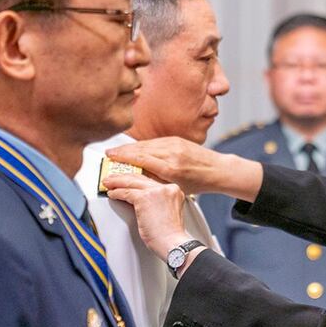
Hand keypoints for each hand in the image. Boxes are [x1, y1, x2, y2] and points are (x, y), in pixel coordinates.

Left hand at [104, 173, 191, 258]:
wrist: (172, 242)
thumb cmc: (169, 234)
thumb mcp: (167, 211)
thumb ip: (157, 201)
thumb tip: (141, 200)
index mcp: (173, 190)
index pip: (150, 180)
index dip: (136, 179)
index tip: (128, 179)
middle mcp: (166, 187)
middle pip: (140, 178)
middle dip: (124, 177)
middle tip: (113, 178)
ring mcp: (156, 191)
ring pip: (131, 182)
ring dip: (116, 183)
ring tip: (108, 183)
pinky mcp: (145, 198)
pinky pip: (126, 192)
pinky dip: (117, 193)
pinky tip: (112, 194)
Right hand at [106, 136, 262, 200]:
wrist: (216, 170)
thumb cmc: (198, 182)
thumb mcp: (174, 187)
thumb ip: (154, 180)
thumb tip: (135, 176)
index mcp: (170, 167)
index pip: (140, 159)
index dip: (123, 157)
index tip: (111, 157)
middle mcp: (172, 153)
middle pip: (140, 149)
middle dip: (122, 150)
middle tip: (109, 153)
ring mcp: (174, 143)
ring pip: (146, 143)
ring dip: (131, 146)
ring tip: (118, 150)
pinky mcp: (176, 139)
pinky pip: (155, 141)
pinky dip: (143, 144)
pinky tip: (135, 147)